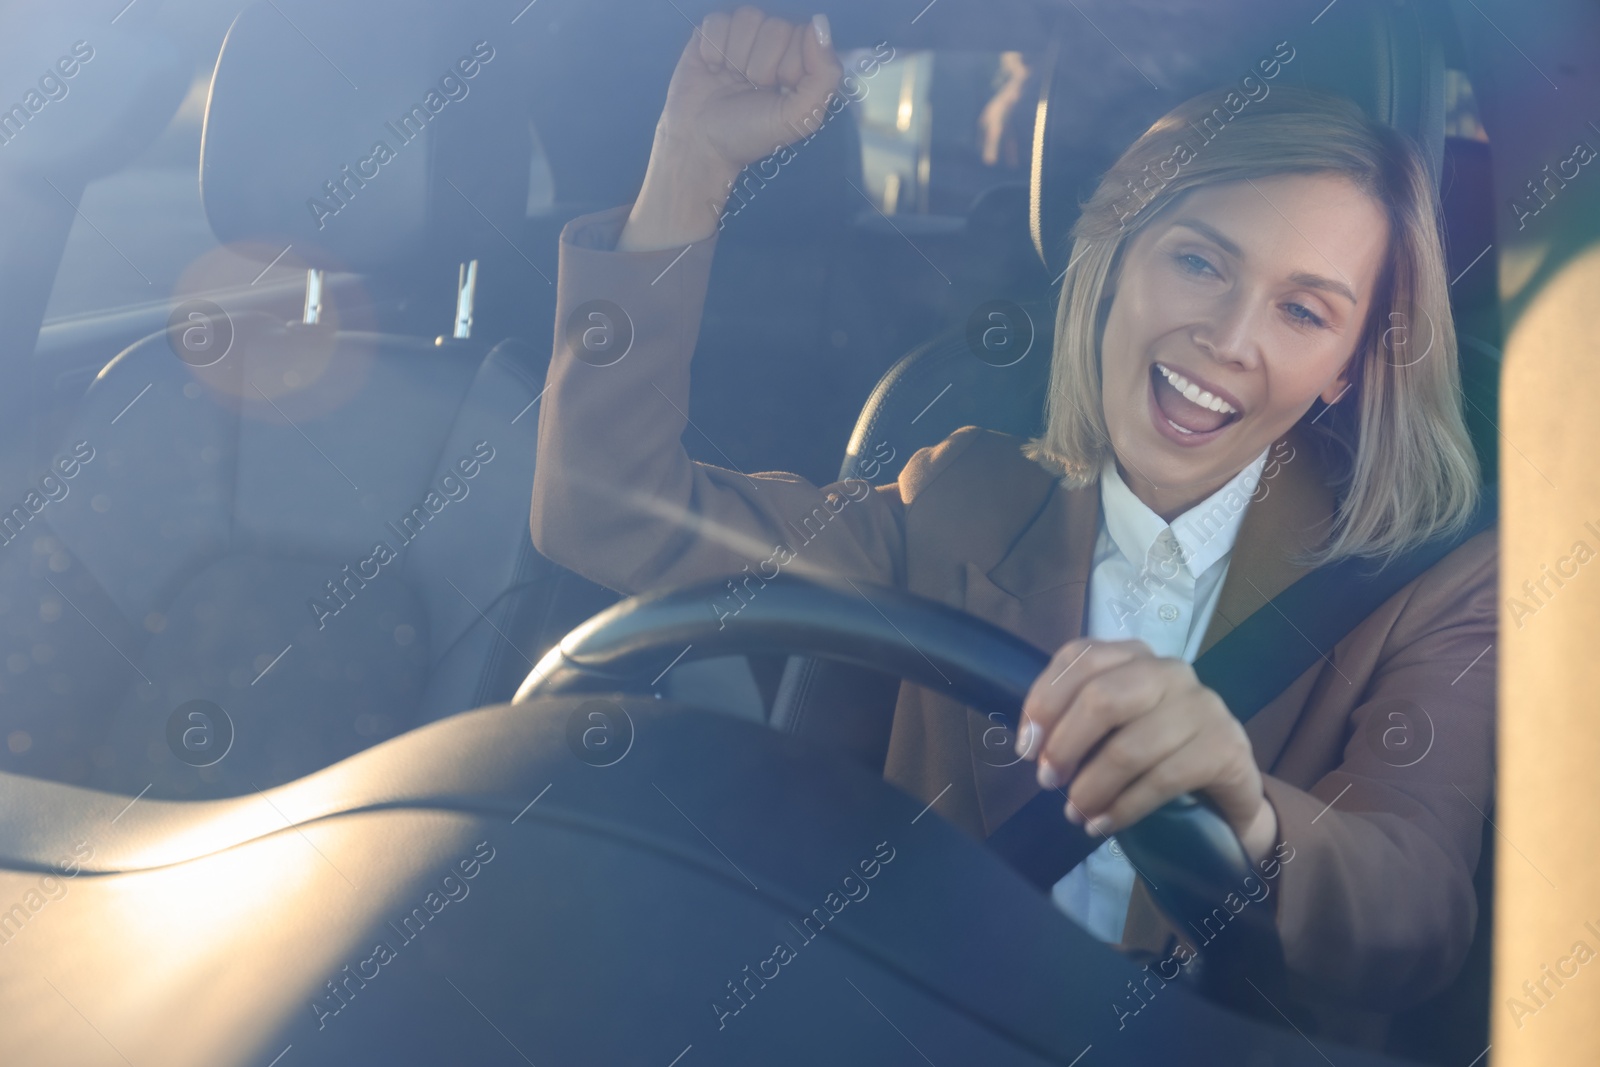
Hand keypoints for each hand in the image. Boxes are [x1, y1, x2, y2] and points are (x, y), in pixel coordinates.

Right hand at [620, 7, 842, 250]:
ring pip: (748, 17)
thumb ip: (825, 74)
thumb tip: (819, 22)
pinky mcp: (710, 33)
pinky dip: (713, 49)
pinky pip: (717, 20)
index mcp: (799, 61)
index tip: (779, 91)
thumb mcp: (800, 117)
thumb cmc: (750, 134)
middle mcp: (772, 44)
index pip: (806, 34)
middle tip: (751, 90)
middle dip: (761, 65)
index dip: (790, 64)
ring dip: (736, 56)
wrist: (699, 145)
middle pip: (776, 26)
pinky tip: (712, 69)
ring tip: (731, 79)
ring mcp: (741, 36)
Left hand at [1015, 638, 1278, 861]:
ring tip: (1075, 814)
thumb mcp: (1113, 729)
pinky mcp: (1224, 747)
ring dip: (1092, 787)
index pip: (1080, 658)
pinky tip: (1104, 825)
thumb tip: (1031, 745)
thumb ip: (1075, 723)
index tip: (1026, 747)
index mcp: (1136, 656)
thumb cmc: (1155, 752)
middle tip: (1048, 782)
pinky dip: (1124, 808)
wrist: (1227, 792)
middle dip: (1065, 745)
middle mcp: (1171, 671)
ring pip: (1130, 746)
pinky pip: (1162, 780)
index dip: (1044, 701)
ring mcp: (1203, 706)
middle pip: (1102, 698)